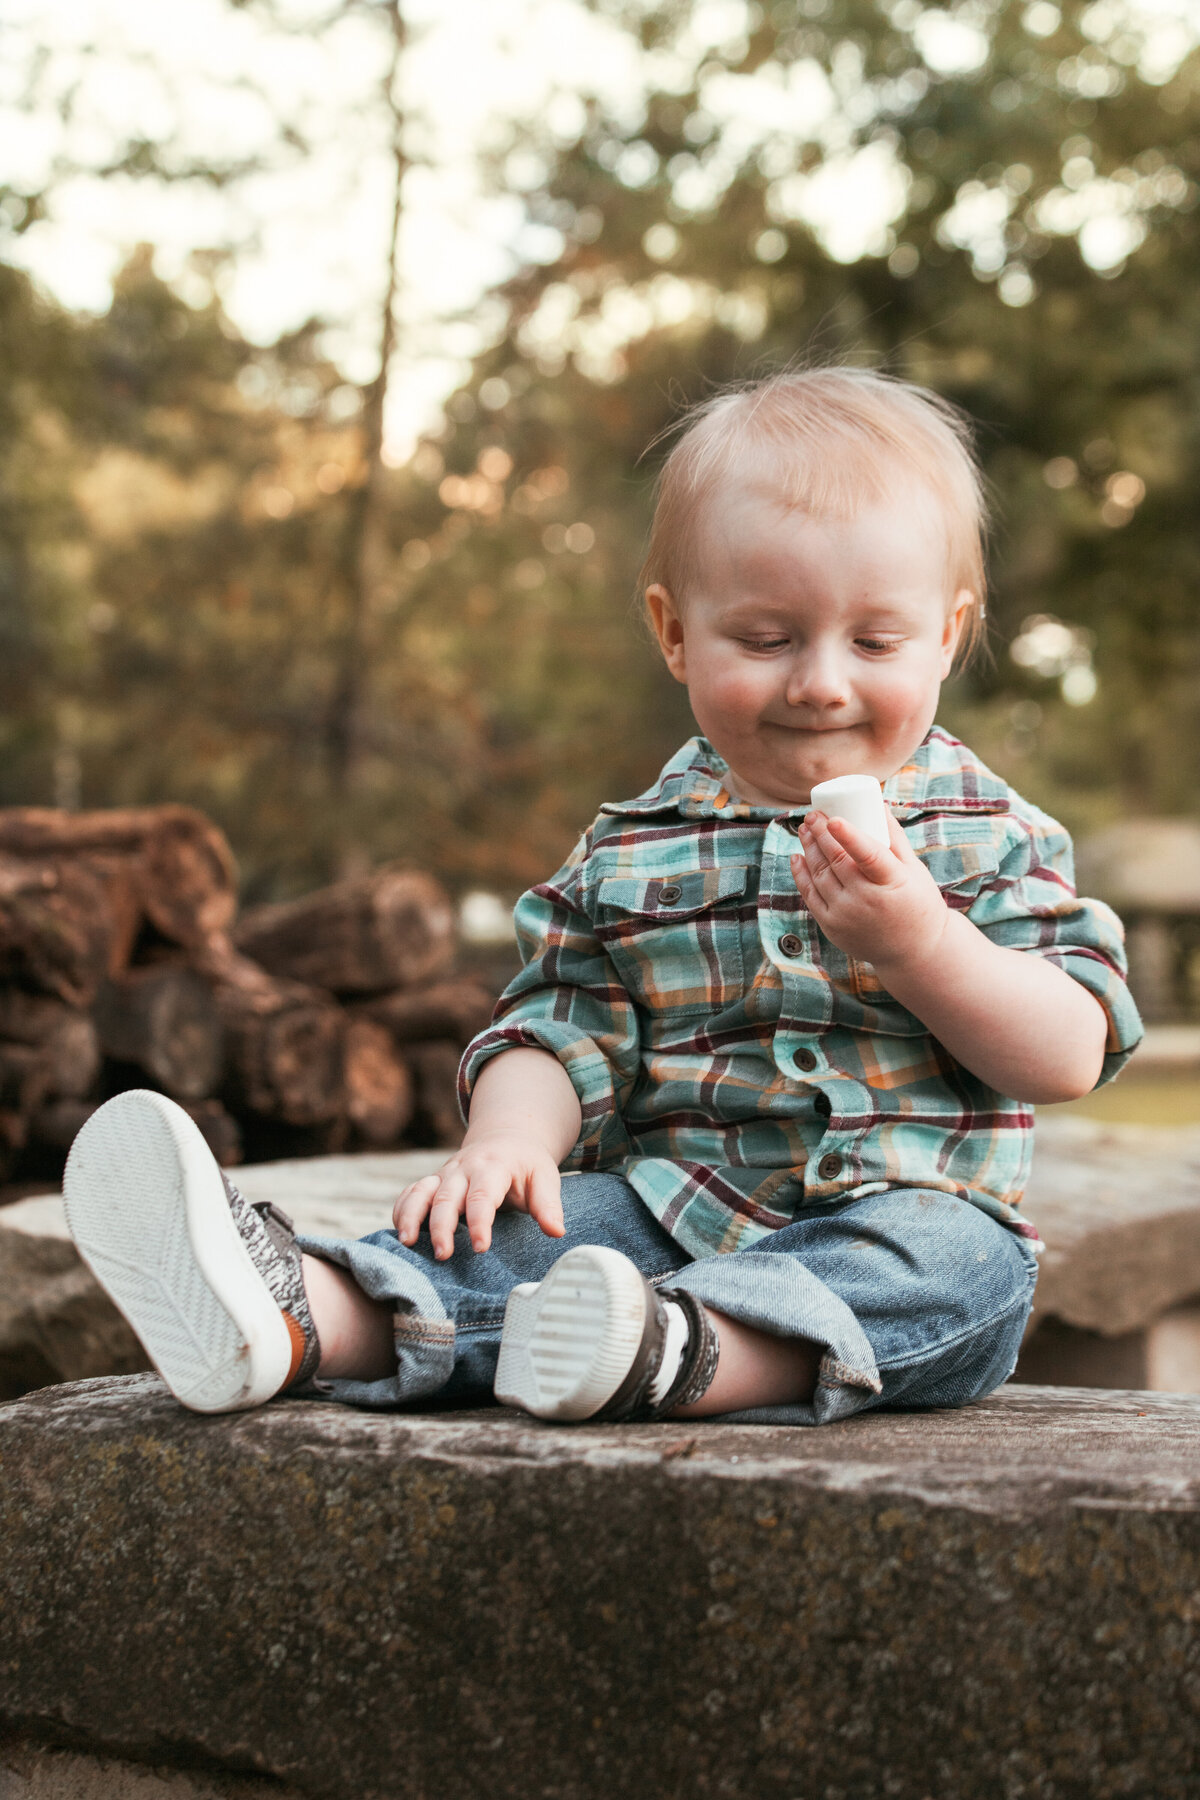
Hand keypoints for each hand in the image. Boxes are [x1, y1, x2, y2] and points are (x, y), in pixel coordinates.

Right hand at [391, 1129, 564, 1259]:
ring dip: (412, 1216)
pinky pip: (411, 1193)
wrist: (507, 1139)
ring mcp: (445, 1174)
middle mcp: (464, 1169)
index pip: (483, 1195)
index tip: (480, 1248)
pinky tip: (400, 1233)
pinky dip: (402, 1210)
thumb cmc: (527, 1165)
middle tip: (443, 1255)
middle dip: (442, 1226)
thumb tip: (557, 1232)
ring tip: (407, 1242)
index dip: (479, 1222)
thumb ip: (548, 1205)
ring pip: (421, 1192)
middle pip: (447, 1197)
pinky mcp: (434, 1182)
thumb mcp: (545, 1177)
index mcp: (493, 1167)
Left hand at [791, 808, 948, 973]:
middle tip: (813, 814)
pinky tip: (797, 856)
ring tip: (805, 829)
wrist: (913, 952)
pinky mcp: (832, 927)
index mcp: (892, 883)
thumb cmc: (918, 903)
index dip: (848, 836)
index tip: (832, 818)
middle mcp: (867, 900)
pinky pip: (810, 896)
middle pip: (837, 861)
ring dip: (808, 848)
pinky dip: (801, 874)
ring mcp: (846, 915)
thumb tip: (879, 804)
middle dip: (821, 833)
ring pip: (820, 875)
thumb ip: (895, 838)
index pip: (868, 856)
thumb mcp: (915, 871)